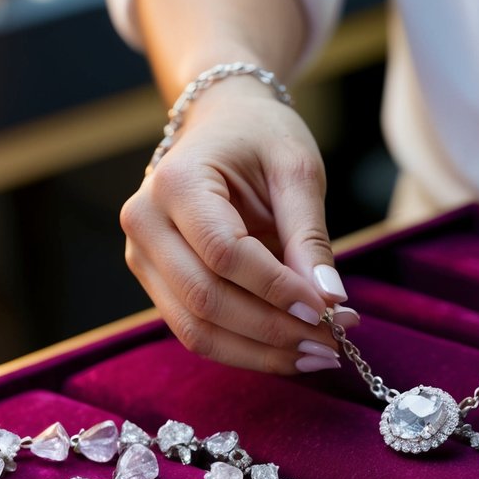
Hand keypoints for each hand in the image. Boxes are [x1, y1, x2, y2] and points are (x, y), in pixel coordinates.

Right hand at [121, 79, 356, 373]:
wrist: (224, 124)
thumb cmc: (262, 139)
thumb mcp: (297, 170)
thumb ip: (309, 235)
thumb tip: (330, 299)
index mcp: (176, 182)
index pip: (224, 253)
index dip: (277, 289)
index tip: (328, 309)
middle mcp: (145, 223)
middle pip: (206, 301)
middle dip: (276, 331)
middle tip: (335, 341)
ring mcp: (143, 258)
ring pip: (197, 330)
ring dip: (262, 353)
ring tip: (320, 354)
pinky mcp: (156, 283)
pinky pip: (197, 332)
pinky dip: (248, 350)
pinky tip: (294, 351)